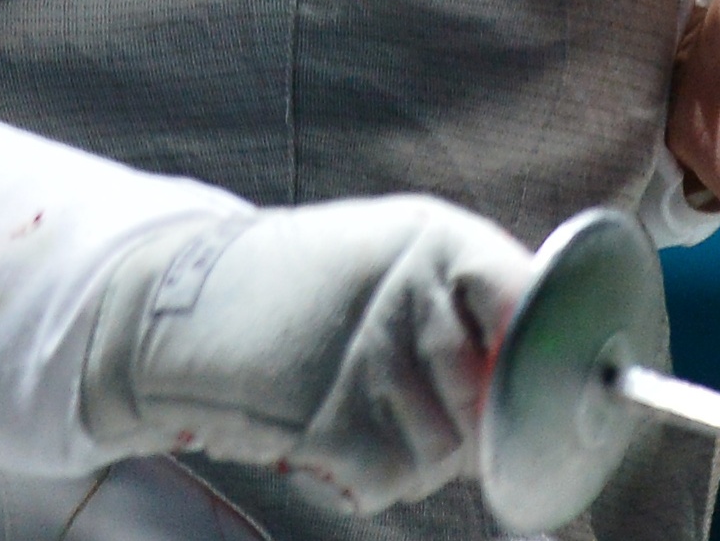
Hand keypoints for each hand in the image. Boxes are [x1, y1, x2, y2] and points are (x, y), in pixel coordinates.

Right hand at [82, 195, 532, 511]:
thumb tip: (537, 374)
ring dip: (418, 456)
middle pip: (493, 395)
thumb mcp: (396, 257)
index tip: (534, 386)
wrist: (182, 305)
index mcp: (437, 239)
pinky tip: (336, 439)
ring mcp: (369, 360)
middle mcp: (410, 294)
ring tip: (368, 417)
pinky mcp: (329, 423)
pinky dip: (370, 478)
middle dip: (472, 421)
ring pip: (447, 450)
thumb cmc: (308, 286)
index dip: (536, 354)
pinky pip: (393, 481)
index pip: (526, 299)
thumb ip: (468, 300)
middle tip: (425, 409)